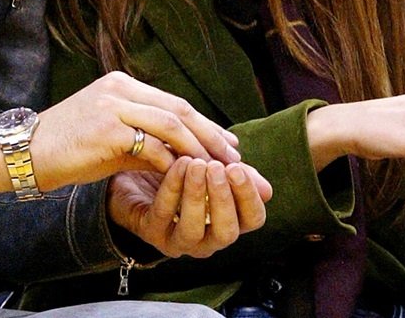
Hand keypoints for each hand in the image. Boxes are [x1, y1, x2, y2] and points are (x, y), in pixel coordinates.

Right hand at [30, 71, 243, 191]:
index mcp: (120, 84)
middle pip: (179, 109)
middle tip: (236, 156)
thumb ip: (141, 136)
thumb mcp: (107, 134)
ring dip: (200, 149)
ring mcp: (114, 106)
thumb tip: (177, 153)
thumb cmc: (64, 147)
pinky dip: (174, 163)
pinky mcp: (109, 130)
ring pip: (172, 125)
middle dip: (211, 134)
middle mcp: (119, 88)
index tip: (227, 143)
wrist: (23, 153)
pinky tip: (188, 180)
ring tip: (220, 170)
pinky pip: (153, 147)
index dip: (204, 123)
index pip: (173, 102)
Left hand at [107, 156, 271, 257]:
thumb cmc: (180, 167)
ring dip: (197, 194)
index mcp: (228, 220)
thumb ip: (233, 172)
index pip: (252, 219)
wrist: (138, 165)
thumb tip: (266, 188)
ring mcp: (178, 240)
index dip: (249, 196)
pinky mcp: (151, 232)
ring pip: (193, 228)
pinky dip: (172, 187)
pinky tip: (177, 164)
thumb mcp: (210, 164)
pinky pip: (164, 213)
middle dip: (224, 199)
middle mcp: (207, 239)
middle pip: (227, 231)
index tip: (237, 168)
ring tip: (196, 164)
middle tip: (218, 168)